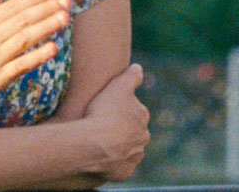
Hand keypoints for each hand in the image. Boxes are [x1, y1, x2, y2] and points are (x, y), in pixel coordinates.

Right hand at [79, 64, 149, 181]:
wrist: (97, 144)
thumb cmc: (105, 112)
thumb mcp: (118, 86)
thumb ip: (131, 77)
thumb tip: (138, 67)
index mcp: (142, 116)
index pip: (136, 111)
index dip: (122, 109)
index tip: (109, 108)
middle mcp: (142, 137)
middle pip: (133, 132)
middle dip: (123, 130)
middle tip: (102, 125)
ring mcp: (134, 156)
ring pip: (128, 150)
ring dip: (118, 147)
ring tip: (99, 142)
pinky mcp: (124, 171)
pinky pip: (119, 166)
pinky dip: (112, 163)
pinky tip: (99, 157)